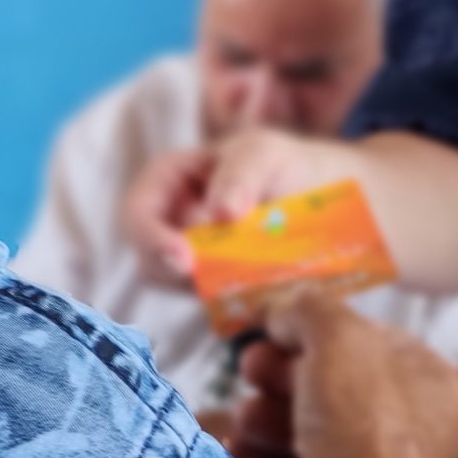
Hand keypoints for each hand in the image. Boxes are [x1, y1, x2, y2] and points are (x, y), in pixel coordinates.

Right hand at [122, 129, 366, 281]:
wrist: (320, 194)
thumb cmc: (284, 163)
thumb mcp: (264, 153)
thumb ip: (241, 176)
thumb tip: (221, 213)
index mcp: (166, 181)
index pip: (137, 214)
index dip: (151, 240)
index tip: (185, 260)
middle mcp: (170, 223)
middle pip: (150, 260)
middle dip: (180, 274)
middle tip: (222, 279)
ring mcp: (191, 257)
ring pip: (180, 287)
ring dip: (211, 288)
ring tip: (257, 274)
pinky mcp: (214, 285)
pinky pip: (211, 303)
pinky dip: (233, 300)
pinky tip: (264, 287)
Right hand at [224, 293, 457, 457]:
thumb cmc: (360, 425)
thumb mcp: (339, 336)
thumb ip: (307, 307)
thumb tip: (280, 310)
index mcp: (432, 385)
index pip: (370, 340)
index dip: (320, 327)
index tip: (281, 326)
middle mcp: (406, 429)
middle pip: (327, 379)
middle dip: (280, 371)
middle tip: (252, 366)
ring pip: (299, 422)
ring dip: (262, 412)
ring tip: (247, 417)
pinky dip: (256, 453)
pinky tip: (239, 448)